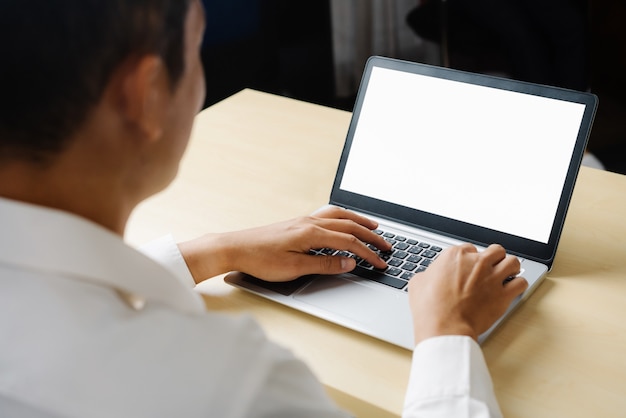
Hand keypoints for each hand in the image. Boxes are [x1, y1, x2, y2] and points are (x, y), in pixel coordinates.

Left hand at [178, 206, 391, 282]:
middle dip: (371, 235)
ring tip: (373, 227)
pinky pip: (327, 215)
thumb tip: (349, 262)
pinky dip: (343, 217)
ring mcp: (303, 220)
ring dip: (359, 221)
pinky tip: (344, 221)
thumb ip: (324, 264)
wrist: (234, 247)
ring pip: (339, 216)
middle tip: (387, 245)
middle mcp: (310, 222)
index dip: (368, 253)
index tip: (381, 262)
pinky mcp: (297, 222)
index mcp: (311, 233)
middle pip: (349, 225)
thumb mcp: (294, 268)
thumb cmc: (260, 260)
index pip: (349, 242)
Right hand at [407, 243, 527, 344]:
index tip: (469, 267)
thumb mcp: (418, 283)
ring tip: (506, 275)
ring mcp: (492, 277)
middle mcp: (476, 262)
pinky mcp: (503, 294)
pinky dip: (518, 285)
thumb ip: (430, 274)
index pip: (469, 248)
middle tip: (490, 268)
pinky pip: (520, 283)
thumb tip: (431, 277)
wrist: (444, 327)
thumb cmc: (430, 307)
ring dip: (510, 268)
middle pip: (495, 250)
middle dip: (494, 258)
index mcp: (455, 255)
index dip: (470, 259)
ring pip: (512, 262)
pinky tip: (512, 289)